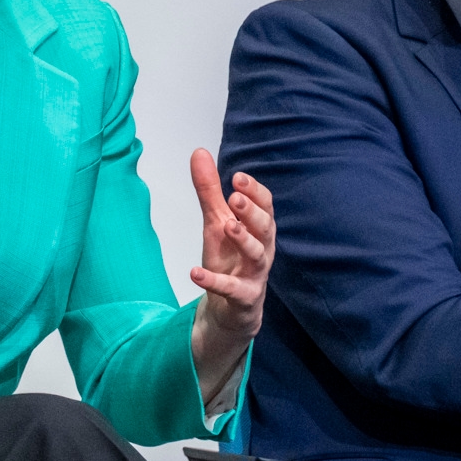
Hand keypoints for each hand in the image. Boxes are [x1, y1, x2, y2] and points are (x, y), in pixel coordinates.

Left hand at [188, 147, 274, 397]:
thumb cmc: (229, 259)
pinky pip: (232, 290)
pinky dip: (214, 282)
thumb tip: (199, 152)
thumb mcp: (215, 221)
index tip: (237, 176)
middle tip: (235, 197)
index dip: (254, 192)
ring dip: (244, 240)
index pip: (265, 206)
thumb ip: (209, 190)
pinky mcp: (244, 299)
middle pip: (266, 228)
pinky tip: (195, 273)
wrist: (230, 308)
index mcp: (258, 229)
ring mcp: (255, 275)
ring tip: (227, 226)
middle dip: (252, 212)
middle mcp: (262, 250)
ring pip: (257, 256)